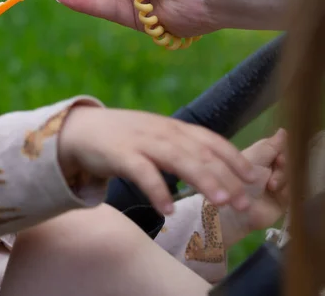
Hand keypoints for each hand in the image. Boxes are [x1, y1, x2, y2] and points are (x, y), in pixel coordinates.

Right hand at [58, 106, 256, 215]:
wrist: (81, 129)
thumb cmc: (125, 138)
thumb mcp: (157, 137)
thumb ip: (183, 149)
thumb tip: (216, 170)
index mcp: (174, 128)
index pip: (211, 140)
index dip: (234, 158)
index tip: (254, 178)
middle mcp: (162, 131)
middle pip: (200, 153)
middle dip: (225, 177)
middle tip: (243, 202)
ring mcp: (142, 141)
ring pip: (178, 159)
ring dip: (202, 180)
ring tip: (219, 202)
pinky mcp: (120, 154)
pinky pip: (142, 173)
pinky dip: (157, 190)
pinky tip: (168, 209)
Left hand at [218, 128, 288, 247]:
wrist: (230, 208)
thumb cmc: (235, 179)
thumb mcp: (252, 159)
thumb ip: (268, 146)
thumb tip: (283, 131)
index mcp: (259, 160)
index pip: (278, 150)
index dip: (280, 150)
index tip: (278, 153)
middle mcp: (269, 172)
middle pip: (286, 163)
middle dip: (283, 163)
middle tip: (278, 164)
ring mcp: (276, 187)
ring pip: (290, 177)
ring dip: (283, 177)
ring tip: (272, 184)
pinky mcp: (281, 202)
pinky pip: (291, 192)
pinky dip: (285, 190)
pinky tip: (276, 191)